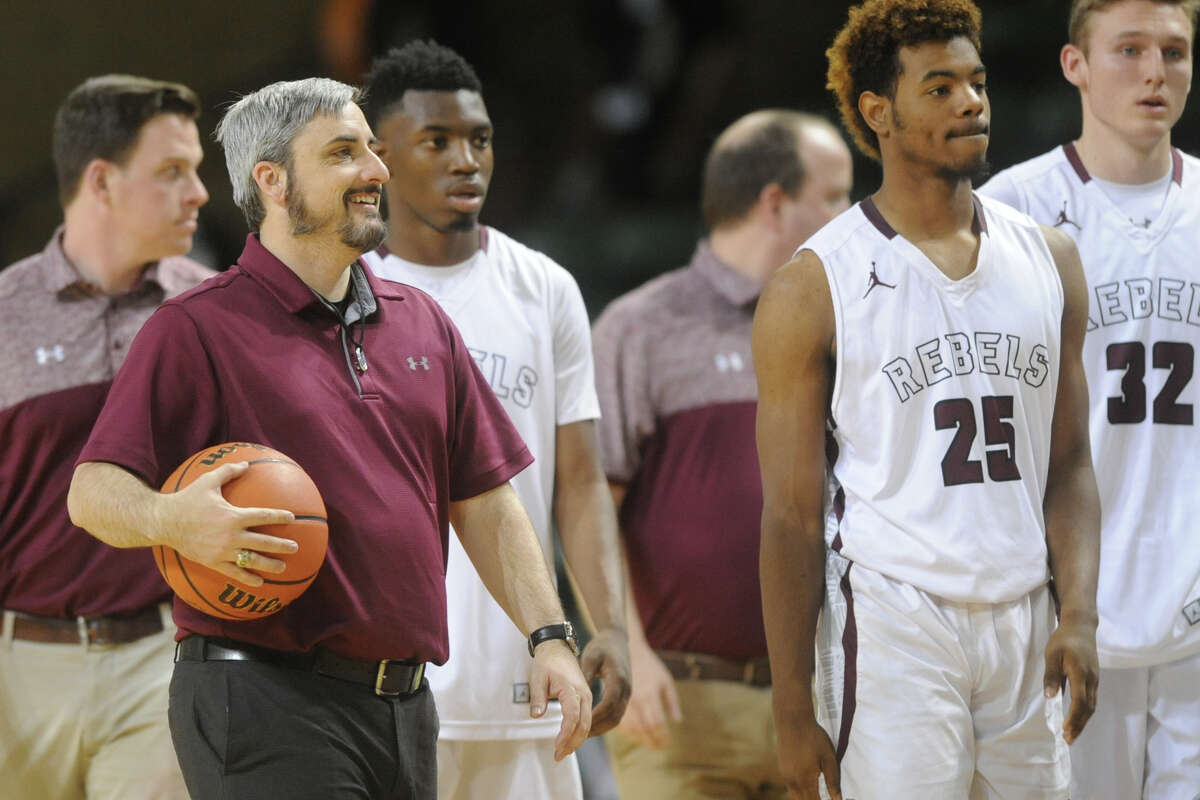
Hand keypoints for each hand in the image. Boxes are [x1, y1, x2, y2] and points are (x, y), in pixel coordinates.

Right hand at [160, 462, 297, 586]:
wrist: (164, 522)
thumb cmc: (187, 499)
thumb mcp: (207, 481)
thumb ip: (228, 472)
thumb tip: (247, 464)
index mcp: (232, 515)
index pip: (262, 516)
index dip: (279, 517)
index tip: (292, 518)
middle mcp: (230, 535)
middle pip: (262, 542)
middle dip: (281, 545)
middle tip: (295, 547)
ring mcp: (221, 551)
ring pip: (251, 560)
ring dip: (269, 565)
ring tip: (283, 567)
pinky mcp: (212, 562)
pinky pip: (233, 572)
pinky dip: (247, 578)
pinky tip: (259, 582)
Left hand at [530, 639, 592, 760]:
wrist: (557, 647)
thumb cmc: (546, 662)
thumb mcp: (537, 678)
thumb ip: (538, 698)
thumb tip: (536, 716)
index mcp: (572, 688)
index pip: (572, 716)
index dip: (565, 734)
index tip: (556, 747)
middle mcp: (584, 693)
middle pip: (584, 724)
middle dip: (572, 743)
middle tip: (558, 756)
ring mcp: (587, 695)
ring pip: (587, 723)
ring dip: (576, 740)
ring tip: (562, 752)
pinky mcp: (586, 697)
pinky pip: (586, 718)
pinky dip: (579, 732)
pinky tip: (569, 740)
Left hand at [580, 628, 631, 736]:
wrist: (617, 639)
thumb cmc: (601, 646)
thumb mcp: (590, 657)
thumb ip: (585, 676)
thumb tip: (576, 697)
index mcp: (618, 678)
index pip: (608, 704)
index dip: (595, 717)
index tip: (579, 725)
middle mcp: (626, 688)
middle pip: (614, 716)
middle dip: (596, 729)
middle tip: (577, 737)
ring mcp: (627, 693)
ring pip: (616, 718)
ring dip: (600, 729)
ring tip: (581, 736)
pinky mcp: (624, 695)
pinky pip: (616, 714)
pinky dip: (604, 723)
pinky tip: (590, 726)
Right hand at [615, 641, 681, 749]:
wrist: (621, 644)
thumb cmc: (648, 664)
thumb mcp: (665, 678)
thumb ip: (672, 700)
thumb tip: (677, 721)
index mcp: (648, 693)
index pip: (655, 722)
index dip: (661, 736)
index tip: (666, 744)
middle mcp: (634, 698)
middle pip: (642, 728)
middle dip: (650, 741)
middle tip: (659, 748)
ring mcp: (622, 699)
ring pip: (628, 727)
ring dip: (638, 739)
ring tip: (649, 744)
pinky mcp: (612, 699)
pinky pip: (618, 721)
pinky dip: (627, 732)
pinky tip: (636, 735)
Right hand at [777, 716, 840, 799]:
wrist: (792, 720)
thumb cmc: (813, 737)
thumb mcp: (828, 757)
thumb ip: (833, 781)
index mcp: (806, 780)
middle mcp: (793, 781)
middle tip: (824, 797)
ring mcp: (785, 776)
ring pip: (796, 797)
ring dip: (807, 798)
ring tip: (818, 795)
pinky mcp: (782, 770)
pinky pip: (791, 788)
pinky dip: (800, 792)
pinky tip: (808, 786)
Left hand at [1043, 612, 1098, 744]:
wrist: (1081, 627)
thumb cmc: (1063, 640)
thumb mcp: (1052, 654)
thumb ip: (1051, 676)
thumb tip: (1049, 697)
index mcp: (1080, 672)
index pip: (1079, 701)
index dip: (1073, 717)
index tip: (1065, 730)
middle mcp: (1091, 679)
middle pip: (1088, 708)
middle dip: (1079, 725)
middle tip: (1068, 740)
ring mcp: (1095, 680)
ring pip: (1092, 705)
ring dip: (1083, 721)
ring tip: (1072, 734)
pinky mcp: (1094, 679)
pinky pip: (1092, 700)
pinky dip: (1085, 712)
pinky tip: (1077, 719)